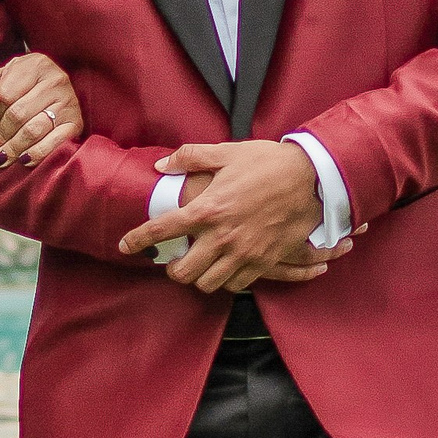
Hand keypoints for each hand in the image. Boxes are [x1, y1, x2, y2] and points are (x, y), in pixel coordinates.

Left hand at [0, 52, 83, 167]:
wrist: (51, 89)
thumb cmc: (20, 84)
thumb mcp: (0, 77)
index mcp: (36, 64)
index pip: (6, 93)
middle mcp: (56, 80)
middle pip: (19, 114)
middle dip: (2, 134)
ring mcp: (69, 101)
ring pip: (34, 130)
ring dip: (15, 147)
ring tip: (2, 158)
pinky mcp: (76, 122)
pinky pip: (55, 142)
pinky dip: (38, 153)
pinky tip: (24, 160)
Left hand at [118, 139, 353, 293]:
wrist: (312, 178)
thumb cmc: (267, 163)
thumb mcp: (227, 152)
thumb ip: (190, 157)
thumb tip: (162, 165)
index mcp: (208, 209)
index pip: (162, 230)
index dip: (138, 239)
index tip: (125, 245)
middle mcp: (222, 237)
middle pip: (183, 272)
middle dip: (172, 269)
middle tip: (173, 259)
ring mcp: (244, 253)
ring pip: (208, 284)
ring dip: (199, 277)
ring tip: (199, 265)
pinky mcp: (264, 262)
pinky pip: (237, 285)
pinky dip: (226, 280)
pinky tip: (225, 268)